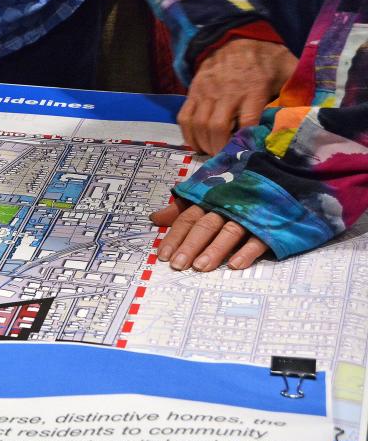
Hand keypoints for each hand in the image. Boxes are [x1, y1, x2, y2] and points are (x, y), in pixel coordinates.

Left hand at [150, 199, 269, 271]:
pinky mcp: (271, 224)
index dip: (175, 236)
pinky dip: (247, 251)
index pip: (188, 218)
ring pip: (229, 232)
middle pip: (205, 226)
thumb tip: (155, 218)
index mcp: (210, 198)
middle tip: (178, 265)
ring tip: (200, 267)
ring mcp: (250, 214)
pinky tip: (235, 265)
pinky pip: (259, 238)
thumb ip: (182, 206)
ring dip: (214, 250)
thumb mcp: (209, 191)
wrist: (284, 173)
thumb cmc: (239, 187)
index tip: (162, 255)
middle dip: (190, 245)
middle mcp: (227, 206)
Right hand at [180, 40, 297, 153]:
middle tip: (226, 158)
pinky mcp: (193, 91)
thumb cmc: (266, 59)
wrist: (236, 38)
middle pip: (217, 127)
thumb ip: (295, 92)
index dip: (245, 141)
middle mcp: (227, 91)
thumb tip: (304, 117)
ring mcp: (207, 92)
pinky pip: (184, 117)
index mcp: (253, 88)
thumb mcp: (288, 70)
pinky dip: (188, 133)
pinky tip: (196, 142)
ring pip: (199, 124)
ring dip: (203, 144)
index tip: (248, 153)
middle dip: (220, 148)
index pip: (246, 121)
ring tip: (211, 153)